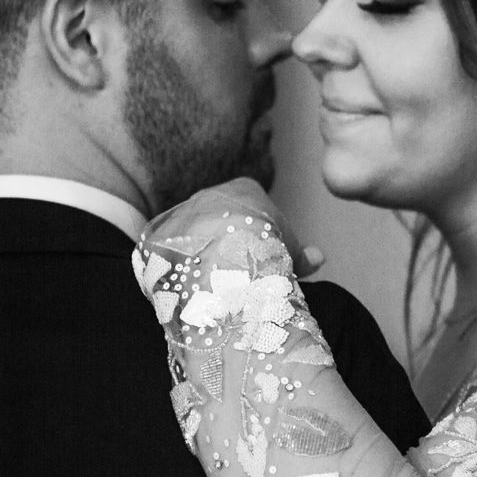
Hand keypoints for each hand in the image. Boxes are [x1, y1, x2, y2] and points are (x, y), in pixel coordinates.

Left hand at [148, 175, 317, 277]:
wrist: (220, 253)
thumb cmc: (263, 246)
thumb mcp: (290, 249)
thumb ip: (301, 254)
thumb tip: (320, 259)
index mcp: (242, 189)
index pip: (251, 206)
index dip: (258, 234)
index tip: (261, 257)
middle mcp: (208, 195)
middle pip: (218, 219)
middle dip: (225, 243)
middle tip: (234, 274)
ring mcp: (181, 213)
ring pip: (191, 235)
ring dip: (198, 255)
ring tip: (210, 286)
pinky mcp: (157, 236)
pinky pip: (165, 252)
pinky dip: (174, 268)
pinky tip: (186, 287)